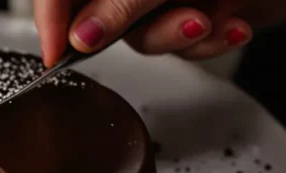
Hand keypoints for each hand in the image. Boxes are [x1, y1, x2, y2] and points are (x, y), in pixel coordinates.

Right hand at [34, 0, 285, 65]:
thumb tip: (79, 36)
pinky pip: (181, 47)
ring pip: (141, 39)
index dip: (52, 20)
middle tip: (168, 22)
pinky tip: (233, 23)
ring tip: (206, 20)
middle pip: (99, 18)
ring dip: (177, 37)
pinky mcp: (195, 15)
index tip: (55, 53)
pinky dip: (208, 42)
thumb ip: (120, 3)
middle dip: (133, 29)